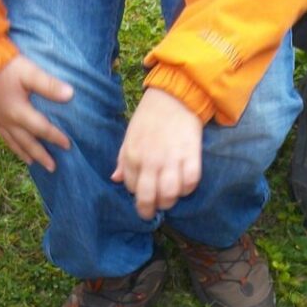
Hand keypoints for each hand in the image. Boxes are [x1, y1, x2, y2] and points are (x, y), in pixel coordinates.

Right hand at [0, 55, 73, 171]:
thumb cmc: (4, 66)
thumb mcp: (29, 72)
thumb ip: (49, 85)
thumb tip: (70, 95)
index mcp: (18, 112)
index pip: (41, 129)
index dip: (55, 137)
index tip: (68, 145)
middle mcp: (8, 120)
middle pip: (27, 142)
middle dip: (40, 155)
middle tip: (52, 168)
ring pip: (13, 142)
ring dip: (25, 153)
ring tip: (33, 163)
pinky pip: (3, 136)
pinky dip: (11, 145)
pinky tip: (14, 146)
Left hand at [111, 88, 202, 219]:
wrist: (174, 96)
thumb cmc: (149, 116)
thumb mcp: (129, 136)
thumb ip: (122, 160)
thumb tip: (115, 179)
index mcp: (132, 156)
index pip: (132, 188)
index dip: (138, 193)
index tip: (144, 191)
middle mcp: (150, 161)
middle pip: (149, 198)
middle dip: (150, 209)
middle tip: (155, 209)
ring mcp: (171, 159)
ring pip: (170, 194)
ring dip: (170, 201)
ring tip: (171, 198)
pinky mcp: (191, 155)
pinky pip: (190, 182)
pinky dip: (188, 188)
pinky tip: (185, 183)